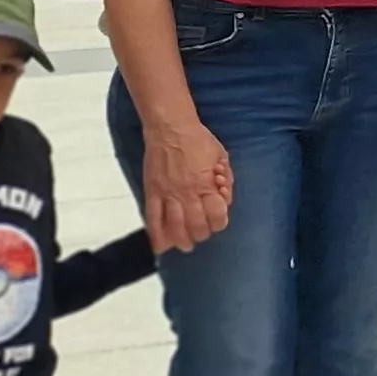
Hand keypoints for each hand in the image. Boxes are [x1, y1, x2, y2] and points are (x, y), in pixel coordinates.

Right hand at [137, 118, 235, 251]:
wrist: (170, 129)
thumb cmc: (198, 140)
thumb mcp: (221, 157)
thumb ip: (225, 180)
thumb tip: (224, 198)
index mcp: (207, 184)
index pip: (217, 214)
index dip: (219, 222)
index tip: (218, 221)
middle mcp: (187, 193)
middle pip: (196, 226)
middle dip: (201, 234)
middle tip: (201, 234)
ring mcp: (167, 195)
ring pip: (174, 227)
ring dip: (181, 239)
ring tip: (185, 244)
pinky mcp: (152, 193)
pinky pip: (152, 219)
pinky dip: (156, 235)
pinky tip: (160, 246)